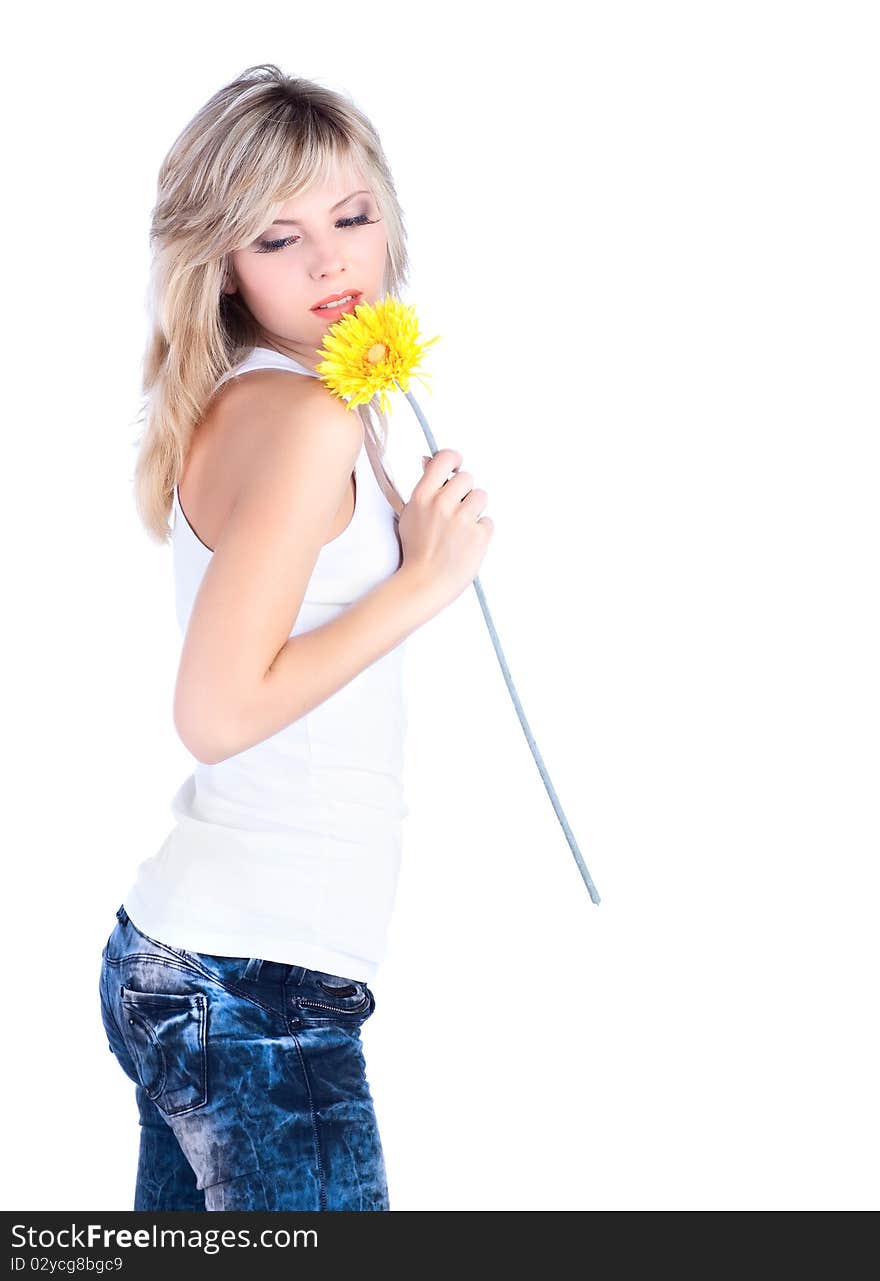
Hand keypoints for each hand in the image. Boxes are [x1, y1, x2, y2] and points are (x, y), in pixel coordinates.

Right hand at [397, 448, 493, 608]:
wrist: (424, 583)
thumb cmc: (417, 551)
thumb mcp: (411, 514)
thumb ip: (424, 488)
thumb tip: (429, 460)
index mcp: (422, 496)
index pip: (444, 458)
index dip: (454, 459)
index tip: (456, 466)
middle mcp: (442, 504)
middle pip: (467, 478)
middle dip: (464, 492)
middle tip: (456, 511)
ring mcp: (462, 520)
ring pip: (481, 497)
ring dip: (475, 511)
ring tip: (461, 529)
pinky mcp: (479, 535)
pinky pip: (488, 521)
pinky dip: (480, 532)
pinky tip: (466, 544)